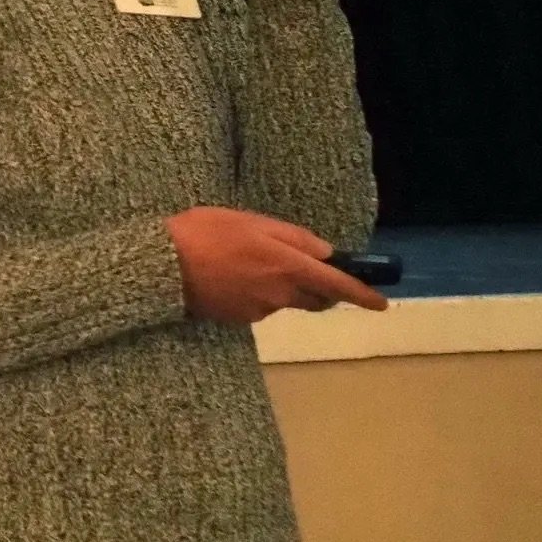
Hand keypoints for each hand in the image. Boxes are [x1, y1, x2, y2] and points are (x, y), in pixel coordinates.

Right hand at [165, 206, 389, 323]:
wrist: (161, 266)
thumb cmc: (204, 233)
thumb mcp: (249, 221)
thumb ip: (292, 236)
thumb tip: (325, 253)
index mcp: (287, 264)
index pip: (336, 285)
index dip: (362, 294)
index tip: (381, 302)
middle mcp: (280, 293)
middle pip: (315, 298)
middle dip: (320, 288)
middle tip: (305, 268)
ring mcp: (260, 310)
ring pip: (286, 300)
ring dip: (282, 286)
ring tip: (248, 262)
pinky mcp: (241, 319)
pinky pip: (262, 306)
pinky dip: (258, 293)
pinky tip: (233, 276)